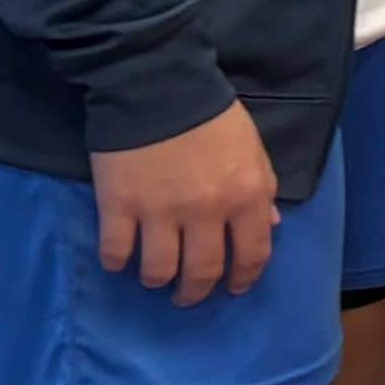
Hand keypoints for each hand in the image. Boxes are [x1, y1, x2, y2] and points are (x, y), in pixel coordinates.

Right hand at [91, 105, 277, 303]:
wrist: (158, 87)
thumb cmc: (212, 116)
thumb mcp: (252, 151)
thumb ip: (262, 191)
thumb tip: (268, 227)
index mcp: (246, 196)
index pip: (253, 255)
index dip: (245, 278)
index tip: (235, 288)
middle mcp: (206, 212)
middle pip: (202, 272)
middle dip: (196, 292)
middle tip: (188, 296)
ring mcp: (160, 212)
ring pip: (158, 270)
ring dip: (157, 281)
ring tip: (155, 279)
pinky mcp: (118, 206)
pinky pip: (116, 251)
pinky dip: (117, 262)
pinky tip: (121, 260)